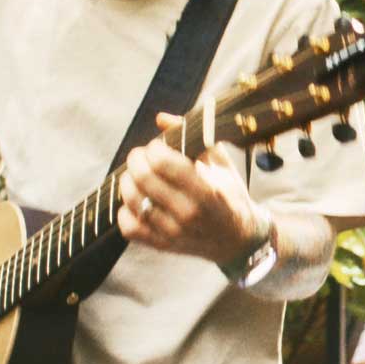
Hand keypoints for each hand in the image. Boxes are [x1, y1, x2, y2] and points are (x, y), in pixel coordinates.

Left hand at [117, 113, 267, 264]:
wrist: (238, 240)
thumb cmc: (231, 196)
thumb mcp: (222, 164)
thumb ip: (195, 139)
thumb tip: (161, 118)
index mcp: (207, 191)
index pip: (164, 162)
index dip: (154, 148)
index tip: (158, 145)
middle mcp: (188, 214)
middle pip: (143, 178)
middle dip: (136, 159)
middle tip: (141, 155)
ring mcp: (173, 232)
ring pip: (132, 201)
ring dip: (128, 181)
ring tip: (136, 175)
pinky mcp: (162, 245)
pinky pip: (129, 227)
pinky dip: (126, 211)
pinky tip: (137, 201)